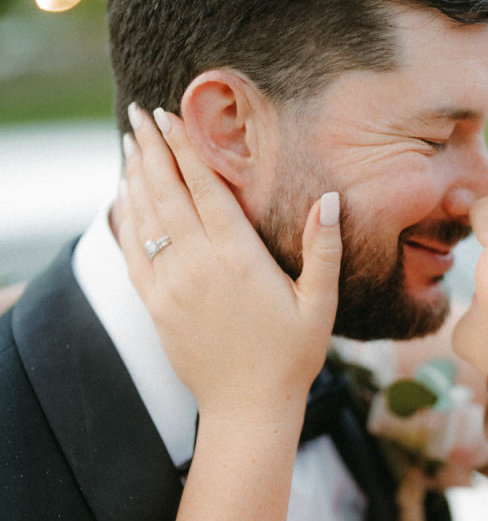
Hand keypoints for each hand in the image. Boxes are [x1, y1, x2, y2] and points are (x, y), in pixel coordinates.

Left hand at [118, 104, 341, 423]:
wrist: (247, 408)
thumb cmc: (291, 356)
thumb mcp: (320, 304)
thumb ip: (323, 249)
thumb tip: (330, 200)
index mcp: (238, 258)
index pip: (204, 189)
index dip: (185, 149)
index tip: (170, 116)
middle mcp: (198, 266)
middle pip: (167, 193)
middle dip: (153, 149)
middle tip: (141, 112)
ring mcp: (171, 287)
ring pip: (145, 219)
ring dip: (136, 176)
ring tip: (132, 142)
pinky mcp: (156, 306)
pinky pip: (134, 253)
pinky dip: (126, 219)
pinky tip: (124, 197)